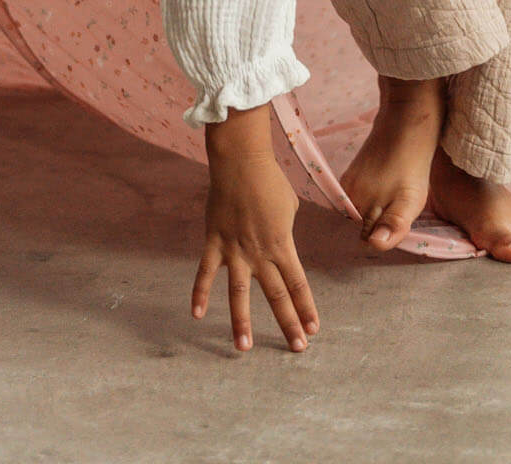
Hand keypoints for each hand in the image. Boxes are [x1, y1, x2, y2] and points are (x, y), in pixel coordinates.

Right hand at [193, 141, 318, 354]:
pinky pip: (205, 273)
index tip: (314, 329)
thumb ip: (284, 230)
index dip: (306, 308)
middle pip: (277, 295)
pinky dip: (199, 294)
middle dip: (288, 323)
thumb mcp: (289, 207)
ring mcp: (235, 250)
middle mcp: (261, 253)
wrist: (242, 162)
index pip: (298, 284)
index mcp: (283, 244)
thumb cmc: (270, 180)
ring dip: (242, 322)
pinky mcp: (214, 243)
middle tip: (297, 348)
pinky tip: (196, 316)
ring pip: (239, 294)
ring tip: (244, 348)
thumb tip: (278, 241)